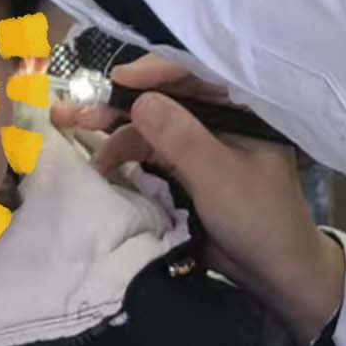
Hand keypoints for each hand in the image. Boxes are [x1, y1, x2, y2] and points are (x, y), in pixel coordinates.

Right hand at [56, 56, 345, 345]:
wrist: (276, 274)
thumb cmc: (260, 219)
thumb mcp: (218, 177)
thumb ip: (180, 138)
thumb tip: (140, 98)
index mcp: (243, 107)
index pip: (197, 73)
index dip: (154, 72)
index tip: (115, 79)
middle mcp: (222, 118)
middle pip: (166, 98)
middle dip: (119, 102)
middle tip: (72, 109)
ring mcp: (204, 144)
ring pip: (153, 126)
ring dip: (115, 130)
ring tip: (69, 130)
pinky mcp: (189, 169)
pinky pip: (153, 152)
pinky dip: (126, 154)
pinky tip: (98, 160)